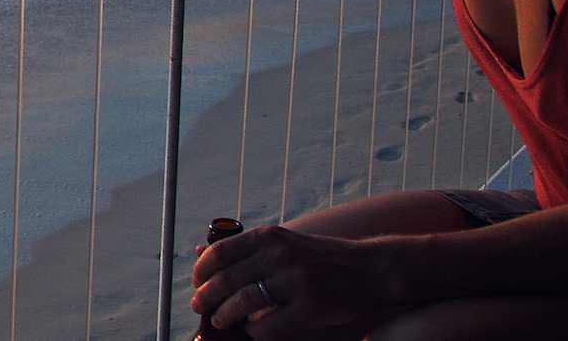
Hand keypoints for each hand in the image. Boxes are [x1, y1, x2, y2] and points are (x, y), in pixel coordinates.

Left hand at [190, 224, 393, 335]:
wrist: (370, 268)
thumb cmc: (319, 257)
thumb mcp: (282, 241)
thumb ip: (245, 247)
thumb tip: (199, 250)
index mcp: (269, 236)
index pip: (220, 253)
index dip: (201, 271)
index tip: (197, 282)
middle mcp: (279, 255)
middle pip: (226, 280)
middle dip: (206, 297)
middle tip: (198, 307)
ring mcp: (296, 281)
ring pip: (243, 303)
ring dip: (224, 315)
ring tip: (218, 320)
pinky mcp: (310, 307)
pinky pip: (269, 325)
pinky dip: (255, 331)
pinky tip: (254, 330)